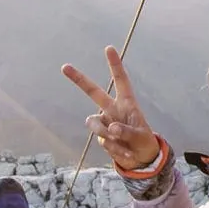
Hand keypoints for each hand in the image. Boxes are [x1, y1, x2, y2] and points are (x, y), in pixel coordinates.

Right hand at [63, 45, 162, 171]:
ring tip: (121, 142)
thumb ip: (126, 131)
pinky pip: (102, 141)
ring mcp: (104, 122)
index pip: (120, 81)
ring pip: (94, 123)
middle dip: (79, 79)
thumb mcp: (140, 136)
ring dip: (106, 134)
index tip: (109, 48)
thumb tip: (111, 128)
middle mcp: (112, 109)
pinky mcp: (100, 136)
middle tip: (64, 67)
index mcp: (126, 102)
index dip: (115, 65)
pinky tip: (125, 152)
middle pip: (93, 92)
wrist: (140, 159)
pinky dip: (115, 148)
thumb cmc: (143, 141)